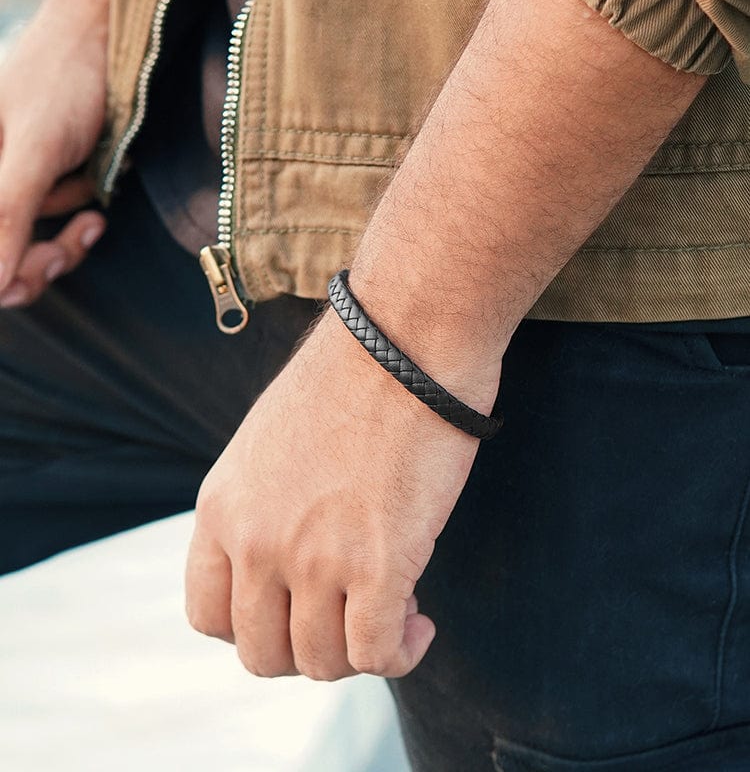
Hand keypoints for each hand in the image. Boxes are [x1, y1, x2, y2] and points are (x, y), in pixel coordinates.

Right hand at [0, 7, 107, 306]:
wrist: (106, 35)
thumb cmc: (64, 78)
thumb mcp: (34, 149)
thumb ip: (6, 211)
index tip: (23, 282)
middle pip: (0, 256)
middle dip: (41, 255)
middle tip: (79, 237)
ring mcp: (9, 180)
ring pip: (31, 242)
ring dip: (68, 221)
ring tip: (90, 184)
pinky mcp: (43, 179)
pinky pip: (56, 217)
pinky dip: (80, 207)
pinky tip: (99, 192)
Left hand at [186, 306, 499, 679]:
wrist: (404, 339)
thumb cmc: (351, 375)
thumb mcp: (270, 439)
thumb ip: (262, 502)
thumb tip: (289, 552)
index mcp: (221, 507)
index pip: (207, 615)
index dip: (254, 626)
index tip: (297, 607)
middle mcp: (256, 541)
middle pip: (261, 653)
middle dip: (308, 646)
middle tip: (350, 612)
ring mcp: (313, 559)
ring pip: (320, 663)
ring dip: (357, 651)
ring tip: (394, 609)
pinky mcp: (379, 566)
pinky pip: (376, 654)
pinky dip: (400, 653)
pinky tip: (420, 622)